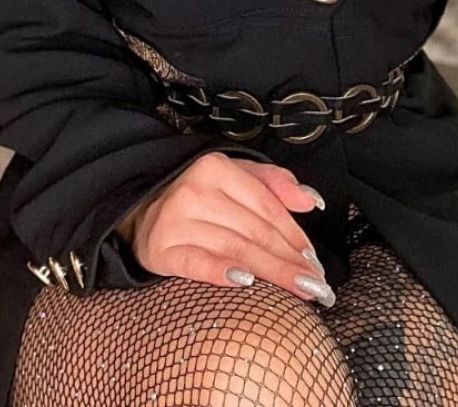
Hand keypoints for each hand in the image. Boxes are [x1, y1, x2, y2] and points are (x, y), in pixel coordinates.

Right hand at [114, 152, 334, 303]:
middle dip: (290, 262)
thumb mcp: (233, 174)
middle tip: (317, 286)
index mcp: (216, 168)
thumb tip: (309, 201)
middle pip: (255, 232)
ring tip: (298, 290)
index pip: (266, 206)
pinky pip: (196, 263)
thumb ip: (273, 182)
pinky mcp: (161, 249)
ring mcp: (177, 220)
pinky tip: (244, 282)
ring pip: (235, 249)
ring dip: (271, 273)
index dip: (294, 235)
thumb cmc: (195, 194)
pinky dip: (221, 273)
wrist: (140, 208)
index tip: (315, 261)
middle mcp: (196, 191)